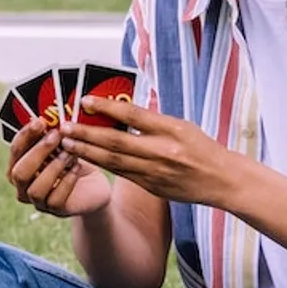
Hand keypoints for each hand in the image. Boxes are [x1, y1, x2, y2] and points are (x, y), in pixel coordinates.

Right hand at [7, 117, 111, 216]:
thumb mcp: (60, 146)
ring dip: (53, 168)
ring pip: (36, 189)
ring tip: (70, 153)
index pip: (15, 151)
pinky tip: (77, 168)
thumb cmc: (72, 161)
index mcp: (19, 167)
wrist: (93, 186)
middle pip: (19, 173)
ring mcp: (38, 202)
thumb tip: (47, 118)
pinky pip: (55, 200)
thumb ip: (50, 136)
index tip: (40, 121)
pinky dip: (67, 182)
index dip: (25, 136)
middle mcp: (23, 187)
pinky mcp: (56, 210)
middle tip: (56, 135)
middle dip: (38, 152)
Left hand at [58, 96, 233, 206]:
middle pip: (117, 141)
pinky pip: (121, 174)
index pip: (134, 114)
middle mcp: (162, 151)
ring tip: (67, 143)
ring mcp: (156, 171)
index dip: (108, 107)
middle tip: (65, 127)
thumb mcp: (182, 126)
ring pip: (114, 160)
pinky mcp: (152, 187)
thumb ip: (153, 120)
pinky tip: (86, 158)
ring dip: (88, 151)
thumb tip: (122, 109)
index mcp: (172, 129)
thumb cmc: (202, 148)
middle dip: (87, 133)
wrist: (222, 180)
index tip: (86, 101)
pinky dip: (102, 164)